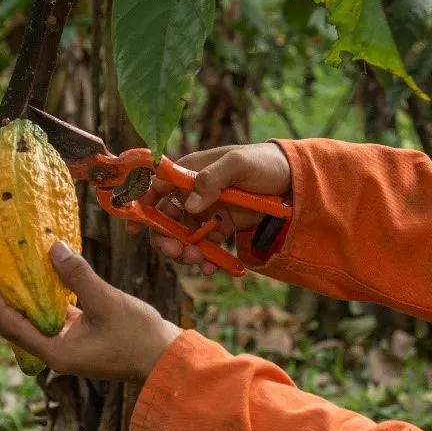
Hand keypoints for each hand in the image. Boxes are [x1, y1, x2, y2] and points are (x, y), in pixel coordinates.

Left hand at [0, 241, 181, 380]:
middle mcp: (55, 352)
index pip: (13, 325)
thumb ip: (78, 276)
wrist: (164, 358)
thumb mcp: (107, 302)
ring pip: (30, 322)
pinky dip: (38, 300)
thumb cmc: (138, 336)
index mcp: (56, 352)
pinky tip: (34, 278)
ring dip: (14, 300)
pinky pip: (49, 318)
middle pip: (14, 326)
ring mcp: (66, 346)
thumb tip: (52, 248)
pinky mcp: (77, 338)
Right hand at [137, 142, 292, 276]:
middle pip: (166, 218)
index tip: (136, 228)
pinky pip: (206, 246)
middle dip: (165, 237)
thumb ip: (212, 179)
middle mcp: (194, 193)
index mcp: (191, 172)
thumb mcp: (239, 163)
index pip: (158, 186)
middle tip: (175, 252)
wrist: (295, 181)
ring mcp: (208, 212)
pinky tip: (209, 267)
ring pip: (184, 236)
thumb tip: (191, 205)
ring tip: (196, 261)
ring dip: (184, 251)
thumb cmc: (264, 163)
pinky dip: (205, 259)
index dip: (142, 206)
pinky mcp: (223, 228)